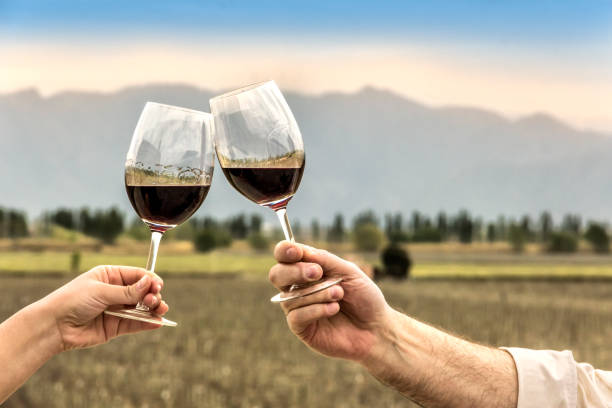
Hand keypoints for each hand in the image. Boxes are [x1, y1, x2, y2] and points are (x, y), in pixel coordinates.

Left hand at [39, 265, 168, 351]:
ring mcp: (116, 309)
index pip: (137, 275)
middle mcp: (115, 291)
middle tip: (154, 301)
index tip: (158, 286)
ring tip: (160, 310)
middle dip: (152, 295)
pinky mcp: (115, 327)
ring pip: (141, 308)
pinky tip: (157, 323)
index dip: (150, 280)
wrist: (53, 326)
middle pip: (142, 291)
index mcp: (110, 276)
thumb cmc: (72, 301)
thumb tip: (150, 283)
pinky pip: (135, 323)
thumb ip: (127, 291)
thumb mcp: (101, 292)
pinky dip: (147, 323)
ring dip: (153, 309)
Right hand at [269, 241, 392, 362]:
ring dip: (317, 293)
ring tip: (339, 295)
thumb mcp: (348, 271)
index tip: (297, 252)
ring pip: (291, 297)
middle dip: (295, 271)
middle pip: (276, 274)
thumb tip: (301, 250)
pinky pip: (296, 316)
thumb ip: (325, 259)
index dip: (285, 251)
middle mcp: (298, 288)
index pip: (284, 256)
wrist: (377, 328)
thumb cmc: (364, 297)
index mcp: (307, 270)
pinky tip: (333, 309)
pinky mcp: (302, 329)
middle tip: (317, 273)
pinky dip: (316, 310)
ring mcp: (298, 309)